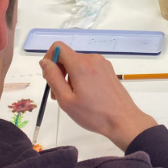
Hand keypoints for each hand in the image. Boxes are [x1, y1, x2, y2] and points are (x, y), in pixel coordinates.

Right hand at [39, 42, 156, 150]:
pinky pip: (89, 68)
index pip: (58, 47)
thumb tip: (44, 61)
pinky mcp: (109, 70)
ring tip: (73, 99)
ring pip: (78, 63)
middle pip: (68, 57)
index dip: (50, 59)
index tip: (50, 77)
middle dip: (59, 73)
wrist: (123, 120)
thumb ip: (53, 78)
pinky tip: (85, 96)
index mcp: (81, 64)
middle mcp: (92, 59)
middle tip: (59, 95)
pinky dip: (81, 77)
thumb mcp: (66, 100)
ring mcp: (103, 63)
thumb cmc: (93, 114)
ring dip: (70, 77)